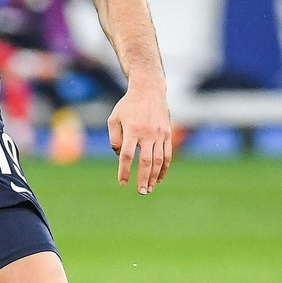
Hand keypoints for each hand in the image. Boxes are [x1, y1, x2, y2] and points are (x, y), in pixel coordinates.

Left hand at [106, 79, 170, 194]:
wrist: (149, 91)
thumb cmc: (127, 106)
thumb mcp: (114, 118)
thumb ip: (114, 138)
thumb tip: (120, 157)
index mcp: (132, 130)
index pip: (127, 155)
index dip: (124, 170)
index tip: (122, 183)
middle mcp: (148, 133)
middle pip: (146, 161)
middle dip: (144, 178)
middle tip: (141, 192)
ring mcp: (160, 134)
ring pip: (159, 160)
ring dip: (155, 176)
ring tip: (150, 188)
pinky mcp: (167, 134)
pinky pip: (167, 154)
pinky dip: (164, 168)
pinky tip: (159, 178)